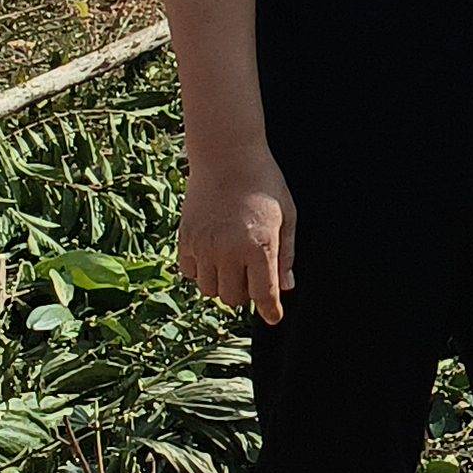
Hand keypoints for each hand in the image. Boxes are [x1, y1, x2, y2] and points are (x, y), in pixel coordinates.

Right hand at [178, 142, 296, 323]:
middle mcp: (228, 251)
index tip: (275, 318)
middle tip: (253, 276)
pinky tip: (213, 257)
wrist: (226, 155)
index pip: (264, 294)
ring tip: (233, 265)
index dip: (271, 310)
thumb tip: (286, 287)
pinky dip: (202, 272)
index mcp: (259, 246)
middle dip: (246, 294)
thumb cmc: (264, 183)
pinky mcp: (185, 238)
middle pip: (233, 298)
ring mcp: (203, 245)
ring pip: (209, 290)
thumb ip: (286, 255)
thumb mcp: (287, 216)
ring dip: (223, 285)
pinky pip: (190, 273)